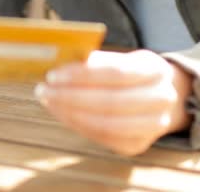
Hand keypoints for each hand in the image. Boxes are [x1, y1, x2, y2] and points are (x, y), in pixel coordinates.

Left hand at [35, 50, 192, 155]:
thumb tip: (56, 62)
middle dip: (70, 96)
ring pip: (106, 124)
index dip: (82, 75)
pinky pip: (102, 137)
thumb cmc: (128, 74)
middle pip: (111, 101)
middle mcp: (161, 99)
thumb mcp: (117, 59)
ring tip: (48, 101)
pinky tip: (60, 112)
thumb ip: (92, 61)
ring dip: (70, 113)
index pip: (116, 72)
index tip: (52, 74)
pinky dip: (77, 124)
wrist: (157, 96)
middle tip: (43, 90)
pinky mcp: (137, 144)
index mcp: (155, 69)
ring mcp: (153, 125)